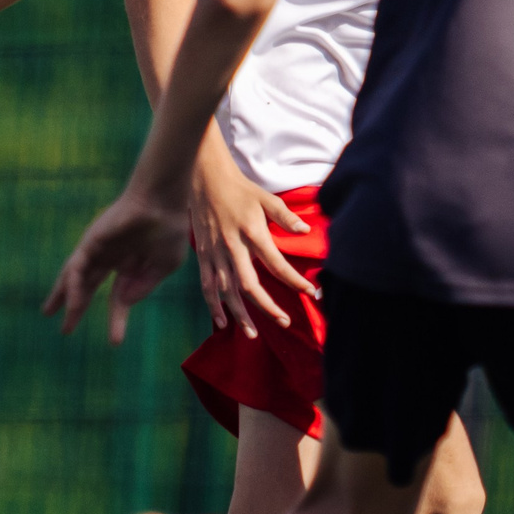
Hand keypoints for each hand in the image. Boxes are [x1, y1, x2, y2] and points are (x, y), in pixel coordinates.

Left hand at [43, 185, 189, 341]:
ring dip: (67, 298)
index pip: (116, 296)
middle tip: (65, 329)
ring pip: (77, 277)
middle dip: (75, 306)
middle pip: (86, 286)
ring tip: (59, 319)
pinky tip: (72, 302)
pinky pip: (78, 267)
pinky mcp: (91, 241)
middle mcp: (109, 258)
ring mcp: (98, 250)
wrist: (164, 202)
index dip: (116, 318)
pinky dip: (73, 285)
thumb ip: (144, 286)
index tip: (114, 342)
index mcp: (128, 264)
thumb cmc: (169, 229)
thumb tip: (124, 303)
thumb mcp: (164, 266)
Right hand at [189, 146, 317, 337]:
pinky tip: (222, 322)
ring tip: (252, 334)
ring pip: (227, 291)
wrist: (205, 179)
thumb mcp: (267, 198)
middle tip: (283, 321)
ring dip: (240, 314)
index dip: (294, 281)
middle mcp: (233, 247)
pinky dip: (213, 305)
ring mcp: (215, 253)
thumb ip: (285, 217)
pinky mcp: (203, 255)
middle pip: (250, 286)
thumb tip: (305, 232)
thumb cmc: (240, 189)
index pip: (276, 264)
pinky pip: (207, 286)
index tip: (310, 292)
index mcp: (252, 232)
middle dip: (267, 307)